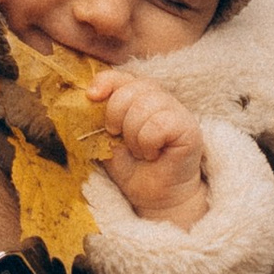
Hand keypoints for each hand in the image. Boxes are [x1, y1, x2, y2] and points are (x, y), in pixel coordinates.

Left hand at [90, 72, 211, 230]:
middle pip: (130, 89)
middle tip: (122, 141)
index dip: (105, 82)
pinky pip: (159, 124)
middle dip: (116, 117)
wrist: (154, 198)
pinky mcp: (189, 128)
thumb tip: (84, 102)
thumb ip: (97, 121)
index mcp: (138, 97)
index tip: (92, 97)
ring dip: (133, 136)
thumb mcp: (106, 142)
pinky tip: (154, 154)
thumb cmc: (133, 169)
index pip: (120, 76)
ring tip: (140, 151)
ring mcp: (177, 111)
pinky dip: (148, 142)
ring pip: (144, 106)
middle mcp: (159, 98)